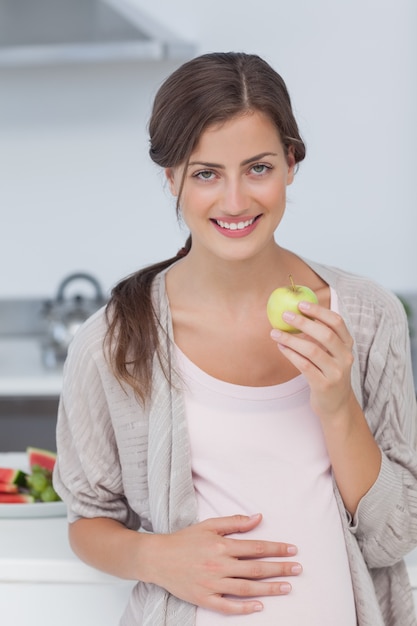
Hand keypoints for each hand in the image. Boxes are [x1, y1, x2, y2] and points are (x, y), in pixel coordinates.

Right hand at [145, 513, 300, 614]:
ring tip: (287, 587)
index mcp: (222, 545)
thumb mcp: (208, 524)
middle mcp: (220, 565)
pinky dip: (245, 608)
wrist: (157, 558)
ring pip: (247, 588)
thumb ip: (234, 522)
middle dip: (280, 569)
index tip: (292, 550)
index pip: (256, 547)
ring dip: (270, 588)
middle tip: (298, 569)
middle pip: (256, 568)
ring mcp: (212, 584)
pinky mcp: (204, 598)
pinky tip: (260, 607)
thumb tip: (258, 518)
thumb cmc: (184, 540)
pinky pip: (228, 607)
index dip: (277, 548)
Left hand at [270, 300, 354, 417]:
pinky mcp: (324, 385)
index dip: (319, 311)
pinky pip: (304, 366)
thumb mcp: (332, 353)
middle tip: (285, 315)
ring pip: (312, 351)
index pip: (337, 322)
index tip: (301, 303)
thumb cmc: (329, 372)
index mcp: (347, 345)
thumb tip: (298, 312)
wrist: (337, 405)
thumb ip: (322, 336)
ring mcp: (336, 372)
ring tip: (275, 333)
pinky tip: (281, 347)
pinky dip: (291, 355)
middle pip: (325, 335)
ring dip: (291, 339)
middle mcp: (345, 357)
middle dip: (303, 323)